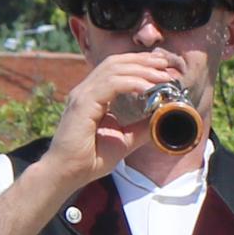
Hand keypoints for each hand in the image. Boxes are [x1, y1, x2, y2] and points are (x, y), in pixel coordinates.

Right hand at [53, 50, 188, 181]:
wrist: (68, 173)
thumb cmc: (90, 159)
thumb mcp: (124, 140)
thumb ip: (141, 128)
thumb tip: (161, 119)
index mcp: (93, 95)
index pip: (116, 68)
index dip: (139, 63)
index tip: (162, 66)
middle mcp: (86, 91)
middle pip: (116, 63)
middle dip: (143, 61)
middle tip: (166, 63)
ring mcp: (82, 95)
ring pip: (114, 70)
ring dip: (141, 70)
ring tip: (162, 76)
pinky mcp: (82, 104)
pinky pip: (111, 85)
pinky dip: (132, 83)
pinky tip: (148, 88)